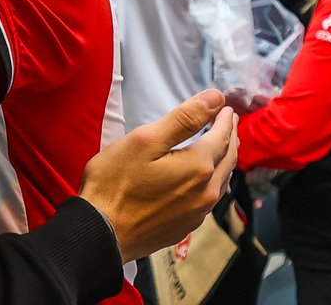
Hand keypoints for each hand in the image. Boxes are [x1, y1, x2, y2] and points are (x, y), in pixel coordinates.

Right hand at [78, 89, 236, 261]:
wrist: (100, 232)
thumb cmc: (116, 182)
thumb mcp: (146, 140)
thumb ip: (184, 119)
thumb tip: (216, 98)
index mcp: (198, 166)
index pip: (221, 137)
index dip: (225, 120)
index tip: (227, 108)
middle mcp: (206, 192)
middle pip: (227, 160)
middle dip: (230, 138)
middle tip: (230, 123)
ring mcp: (197, 213)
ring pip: (221, 181)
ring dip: (225, 161)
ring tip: (223, 148)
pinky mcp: (185, 227)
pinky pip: (209, 199)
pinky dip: (214, 181)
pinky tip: (205, 180)